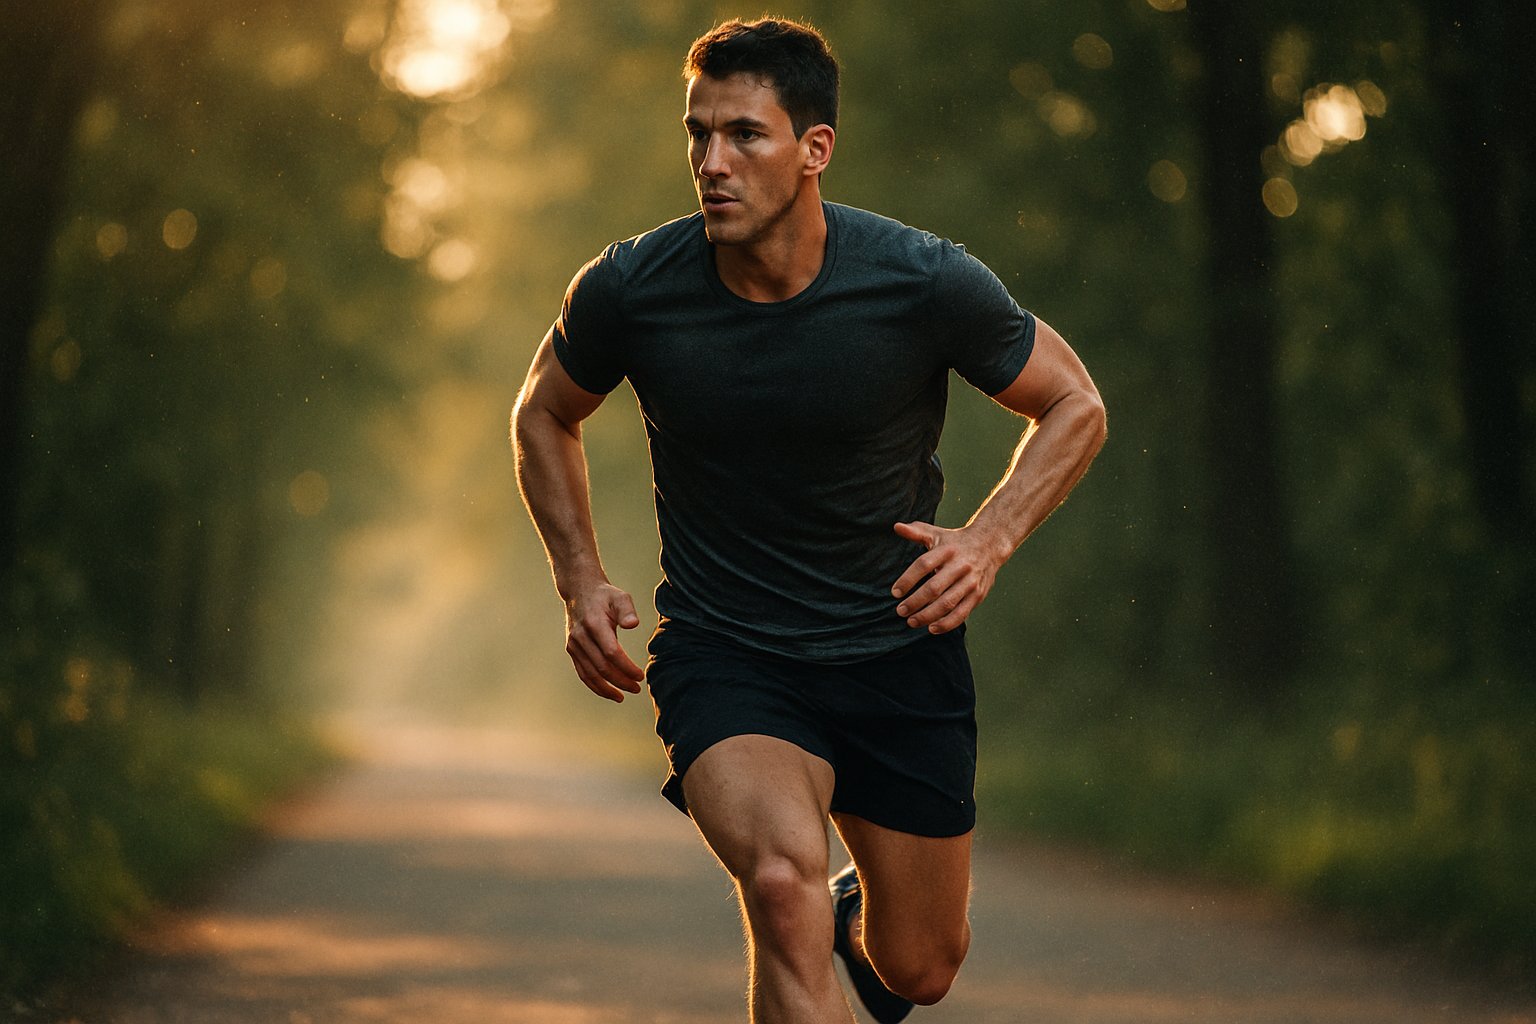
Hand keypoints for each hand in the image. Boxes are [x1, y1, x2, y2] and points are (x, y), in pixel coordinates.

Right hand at [563, 582, 644, 701]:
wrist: (580, 591)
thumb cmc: (605, 596)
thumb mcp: (620, 597)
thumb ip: (627, 610)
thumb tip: (633, 624)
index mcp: (595, 624)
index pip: (611, 653)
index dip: (626, 667)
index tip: (640, 676)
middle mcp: (581, 637)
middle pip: (601, 667)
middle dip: (620, 681)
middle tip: (636, 688)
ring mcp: (574, 644)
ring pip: (590, 674)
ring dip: (607, 689)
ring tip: (622, 696)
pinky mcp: (572, 650)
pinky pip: (582, 673)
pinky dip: (595, 685)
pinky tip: (608, 692)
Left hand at [890, 521, 1003, 633]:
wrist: (990, 545)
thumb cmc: (955, 541)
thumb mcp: (936, 534)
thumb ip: (916, 532)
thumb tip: (897, 527)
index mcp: (947, 550)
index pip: (923, 565)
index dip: (908, 580)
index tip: (895, 593)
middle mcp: (960, 566)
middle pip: (934, 587)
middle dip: (915, 602)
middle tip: (900, 611)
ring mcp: (971, 582)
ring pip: (947, 603)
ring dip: (928, 615)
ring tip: (911, 622)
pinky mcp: (978, 595)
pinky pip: (961, 613)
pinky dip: (946, 623)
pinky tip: (932, 628)